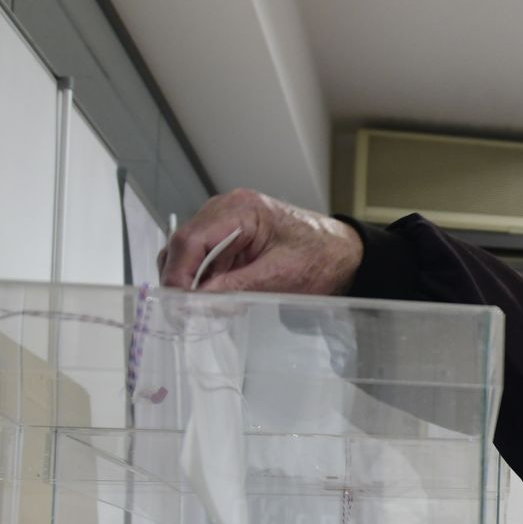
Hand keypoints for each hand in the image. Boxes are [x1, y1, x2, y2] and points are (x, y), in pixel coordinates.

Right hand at [158, 189, 362, 294]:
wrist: (345, 254)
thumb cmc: (322, 257)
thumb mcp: (281, 276)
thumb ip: (236, 287)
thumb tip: (197, 302)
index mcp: (239, 209)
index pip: (190, 240)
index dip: (178, 274)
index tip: (177, 305)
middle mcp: (225, 210)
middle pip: (183, 246)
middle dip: (180, 281)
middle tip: (185, 314)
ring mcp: (225, 223)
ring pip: (189, 255)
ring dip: (192, 283)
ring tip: (203, 310)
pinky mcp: (230, 239)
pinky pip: (205, 261)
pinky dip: (205, 282)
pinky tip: (216, 300)